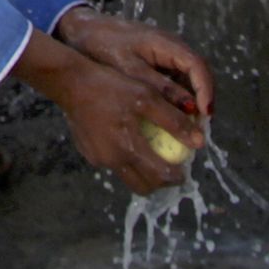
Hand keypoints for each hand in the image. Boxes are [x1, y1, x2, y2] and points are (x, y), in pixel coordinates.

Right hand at [12, 30, 200, 193]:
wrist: (69, 82)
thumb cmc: (109, 86)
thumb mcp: (146, 97)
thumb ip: (173, 121)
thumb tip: (199, 142)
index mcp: (128, 149)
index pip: (160, 177)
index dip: (177, 176)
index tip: (185, 168)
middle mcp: (111, 160)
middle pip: (143, 186)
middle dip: (161, 181)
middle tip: (170, 166)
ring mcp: (97, 158)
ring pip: (127, 176)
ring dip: (143, 171)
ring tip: (151, 151)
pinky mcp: (87, 152)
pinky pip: (112, 164)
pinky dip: (125, 159)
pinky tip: (127, 139)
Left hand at [58, 7, 216, 120]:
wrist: (80, 30)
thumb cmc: (101, 45)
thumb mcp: (129, 69)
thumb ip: (159, 87)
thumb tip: (189, 107)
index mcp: (165, 43)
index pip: (197, 65)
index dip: (206, 90)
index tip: (206, 113)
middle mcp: (171, 46)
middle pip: (198, 72)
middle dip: (203, 98)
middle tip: (201, 125)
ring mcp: (165, 52)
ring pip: (188, 77)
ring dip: (192, 99)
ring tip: (191, 125)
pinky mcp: (157, 60)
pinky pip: (175, 78)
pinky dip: (178, 96)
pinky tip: (173, 115)